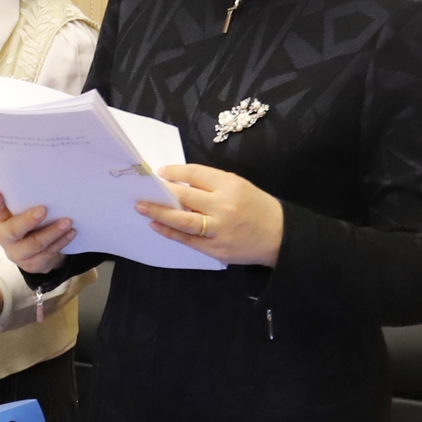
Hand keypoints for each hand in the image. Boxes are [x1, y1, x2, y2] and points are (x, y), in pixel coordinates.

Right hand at [0, 187, 75, 274]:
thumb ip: (24, 204)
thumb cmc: (27, 228)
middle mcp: (6, 238)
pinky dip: (61, 242)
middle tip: (43, 210)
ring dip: (53, 232)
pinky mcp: (32, 264)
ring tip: (67, 222)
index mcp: (2, 221)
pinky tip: (71, 233)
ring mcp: (18, 253)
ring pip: (35, 244)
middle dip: (28, 221)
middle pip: (15, 230)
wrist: (33, 256)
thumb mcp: (21, 216)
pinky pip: (48, 253)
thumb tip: (39, 183)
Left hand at [138, 164, 284, 265]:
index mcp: (230, 185)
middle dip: (161, 193)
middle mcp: (223, 206)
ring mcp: (219, 229)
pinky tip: (156, 225)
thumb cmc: (256, 207)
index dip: (174, 172)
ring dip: (159, 213)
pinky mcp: (216, 249)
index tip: (160, 173)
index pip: (195, 174)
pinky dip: (170, 232)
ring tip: (142, 207)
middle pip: (185, 196)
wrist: (280, 236)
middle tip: (142, 190)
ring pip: (183, 220)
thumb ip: (211, 183)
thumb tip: (179, 181)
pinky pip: (188, 240)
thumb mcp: (239, 185)